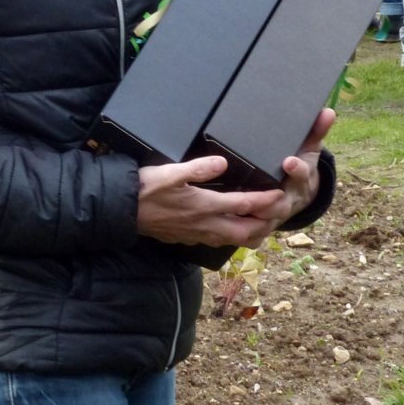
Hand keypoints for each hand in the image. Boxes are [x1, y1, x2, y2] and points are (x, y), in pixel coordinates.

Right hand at [136, 108, 335, 248]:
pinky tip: (234, 227)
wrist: (123, 211)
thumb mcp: (170, 172)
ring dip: (253, 233)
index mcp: (204, 206)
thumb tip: (222, 163)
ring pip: (235, 240)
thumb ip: (198, 168)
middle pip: (246, 231)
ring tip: (264, 222)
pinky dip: (235, 236)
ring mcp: (197, 234)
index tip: (280, 194)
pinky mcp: (189, 238)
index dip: (265, 201)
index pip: (243, 205)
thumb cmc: (145, 189)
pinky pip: (220, 241)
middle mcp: (205, 225)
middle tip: (279, 212)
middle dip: (266, 223)